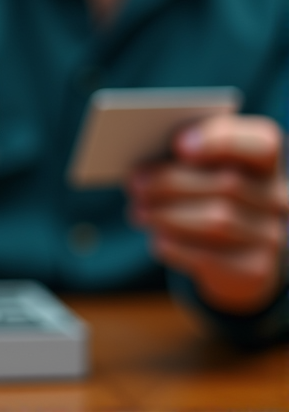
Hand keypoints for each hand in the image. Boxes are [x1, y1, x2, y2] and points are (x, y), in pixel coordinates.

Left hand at [128, 115, 288, 314]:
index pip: (260, 144)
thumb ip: (184, 153)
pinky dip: (177, 246)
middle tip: (136, 184)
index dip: (220, 142)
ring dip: (168, 215)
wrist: (232, 247)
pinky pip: (212, 258)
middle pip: (227, 183)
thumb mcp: (199, 163)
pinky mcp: (256, 270)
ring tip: (139, 212)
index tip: (179, 145)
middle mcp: (279, 196)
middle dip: (172, 182)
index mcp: (266, 158)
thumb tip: (147, 163)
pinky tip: (157, 239)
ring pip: (218, 221)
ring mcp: (272, 235)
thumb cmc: (204, 188)